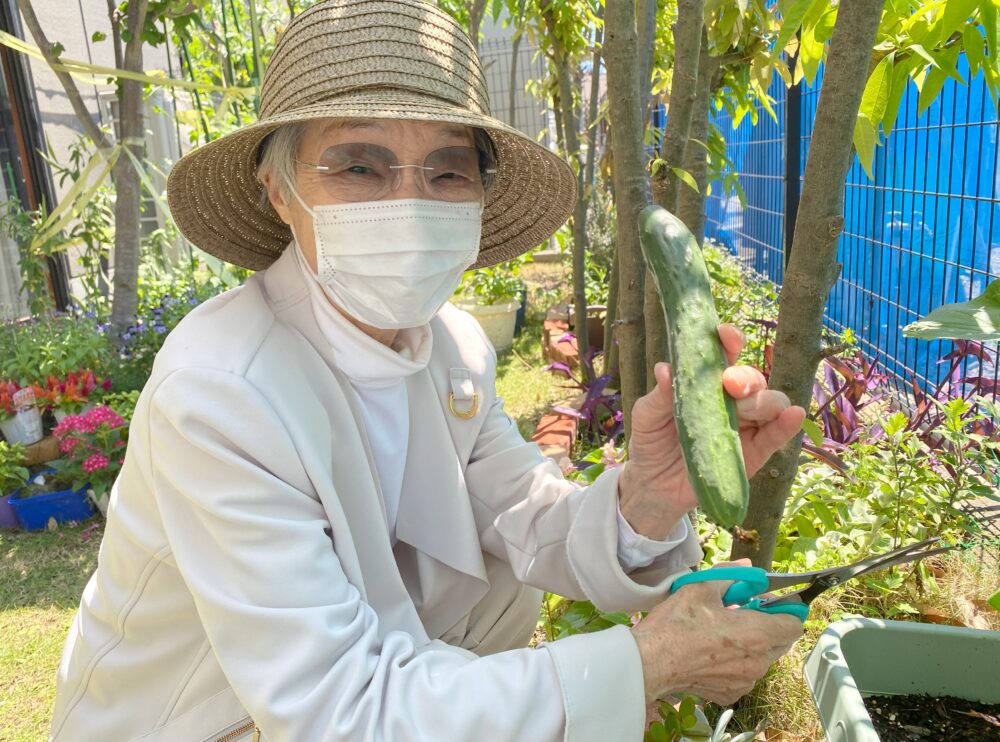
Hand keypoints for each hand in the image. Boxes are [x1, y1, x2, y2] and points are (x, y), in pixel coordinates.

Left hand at [618, 324, 805, 538]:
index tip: (723, 334)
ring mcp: (746, 426)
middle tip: (729, 383)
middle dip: (745, 377)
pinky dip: (787, 425)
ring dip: (763, 400)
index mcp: (706, 382)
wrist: (653, 485)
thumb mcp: (646, 415)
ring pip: (769, 404)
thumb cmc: (651, 441)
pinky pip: (776, 436)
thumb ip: (658, 395)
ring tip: (744, 405)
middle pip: (751, 380)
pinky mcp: (754, 453)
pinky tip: (793, 415)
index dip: (728, 341)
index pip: (724, 356)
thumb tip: (666, 369)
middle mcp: (731, 400)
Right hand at [630, 560, 802, 703]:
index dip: (785, 610)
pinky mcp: (730, 694)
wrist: (651, 661)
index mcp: (756, 633)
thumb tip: (747, 566)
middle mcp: (758, 662)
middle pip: (780, 642)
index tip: (767, 603)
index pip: (794, 624)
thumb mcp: (701, 587)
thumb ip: (731, 575)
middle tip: (741, 614)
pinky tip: (712, 654)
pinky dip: (735, 664)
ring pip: (761, 660)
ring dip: (751, 646)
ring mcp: (745, 682)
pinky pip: (744, 676)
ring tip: (722, 635)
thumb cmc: (677, 623)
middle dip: (768, 627)